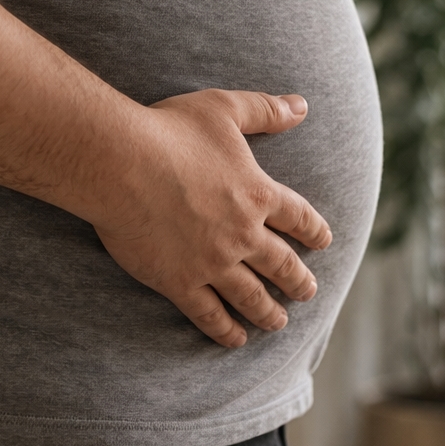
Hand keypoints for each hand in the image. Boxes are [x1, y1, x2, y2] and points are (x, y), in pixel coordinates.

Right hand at [93, 89, 331, 347]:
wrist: (121, 164)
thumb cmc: (169, 130)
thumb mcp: (223, 109)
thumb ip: (265, 110)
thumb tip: (302, 106)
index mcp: (257, 194)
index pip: (299, 218)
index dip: (314, 231)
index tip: (323, 242)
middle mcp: (243, 234)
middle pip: (282, 264)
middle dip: (298, 281)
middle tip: (307, 292)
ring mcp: (213, 262)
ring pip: (251, 296)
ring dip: (268, 312)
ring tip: (277, 323)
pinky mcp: (180, 282)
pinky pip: (210, 314)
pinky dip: (225, 330)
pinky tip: (235, 339)